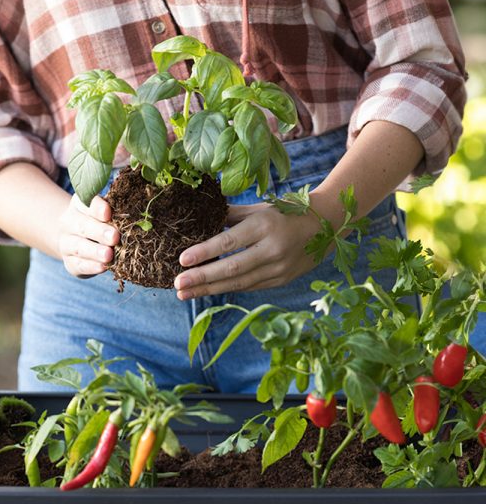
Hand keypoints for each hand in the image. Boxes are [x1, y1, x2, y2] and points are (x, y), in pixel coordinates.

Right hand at [57, 194, 119, 277]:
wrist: (76, 239)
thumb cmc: (101, 222)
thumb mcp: (106, 211)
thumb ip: (118, 208)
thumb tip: (140, 202)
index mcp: (80, 204)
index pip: (87, 203)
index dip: (98, 208)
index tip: (109, 213)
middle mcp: (70, 221)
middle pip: (83, 225)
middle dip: (99, 231)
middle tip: (115, 236)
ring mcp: (67, 243)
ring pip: (78, 246)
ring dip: (94, 251)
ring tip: (109, 255)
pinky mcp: (70, 262)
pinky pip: (78, 264)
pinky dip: (90, 267)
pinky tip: (103, 267)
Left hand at [174, 203, 318, 298]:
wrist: (326, 225)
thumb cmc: (286, 212)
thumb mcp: (259, 208)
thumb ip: (230, 215)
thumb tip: (199, 219)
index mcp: (265, 226)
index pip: (229, 242)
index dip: (204, 253)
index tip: (181, 260)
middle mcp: (272, 249)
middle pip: (232, 269)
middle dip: (202, 278)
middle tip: (178, 285)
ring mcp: (278, 268)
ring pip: (239, 283)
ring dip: (209, 290)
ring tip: (185, 294)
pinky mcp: (281, 280)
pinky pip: (249, 287)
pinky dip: (227, 289)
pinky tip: (207, 291)